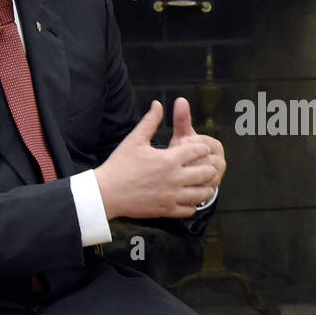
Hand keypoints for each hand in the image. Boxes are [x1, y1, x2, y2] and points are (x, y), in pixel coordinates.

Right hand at [94, 100, 218, 219]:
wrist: (106, 193)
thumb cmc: (119, 165)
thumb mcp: (134, 139)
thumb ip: (150, 121)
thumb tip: (158, 104)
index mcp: (169, 159)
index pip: (198, 150)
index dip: (203, 147)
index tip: (202, 148)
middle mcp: (175, 178)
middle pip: (206, 172)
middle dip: (209, 167)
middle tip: (206, 165)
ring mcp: (172, 196)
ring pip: (202, 193)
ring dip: (205, 186)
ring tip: (202, 183)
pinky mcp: (167, 210)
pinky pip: (190, 209)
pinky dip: (193, 204)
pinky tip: (189, 198)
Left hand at [167, 96, 225, 198]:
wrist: (187, 173)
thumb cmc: (183, 151)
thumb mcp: (183, 135)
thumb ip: (182, 119)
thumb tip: (180, 100)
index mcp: (215, 146)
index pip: (205, 143)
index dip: (190, 143)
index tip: (177, 143)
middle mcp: (220, 162)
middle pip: (205, 161)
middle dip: (188, 160)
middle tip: (173, 160)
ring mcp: (217, 178)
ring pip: (204, 177)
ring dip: (188, 175)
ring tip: (173, 173)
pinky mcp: (210, 191)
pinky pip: (201, 190)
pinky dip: (189, 188)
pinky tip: (175, 185)